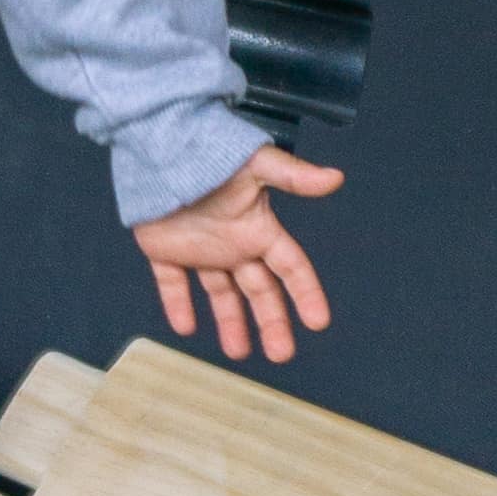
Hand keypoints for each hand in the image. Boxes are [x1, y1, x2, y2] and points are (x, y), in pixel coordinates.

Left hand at [131, 145, 341, 364]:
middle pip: (260, 290)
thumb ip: (293, 176)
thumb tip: (335, 178)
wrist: (161, 142)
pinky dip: (178, 304)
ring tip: (237, 353)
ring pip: (221, 294)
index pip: (290, 266)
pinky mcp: (164, 250)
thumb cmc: (212, 149)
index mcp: (258, 227)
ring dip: (230, 322)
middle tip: (281, 353)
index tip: (318, 322)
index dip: (306, 293)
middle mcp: (234, 243)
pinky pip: (173, 284)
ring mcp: (200, 249)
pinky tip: (185, 327)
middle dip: (272, 322)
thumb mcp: (256, 163)